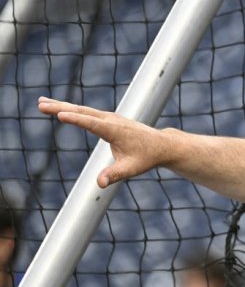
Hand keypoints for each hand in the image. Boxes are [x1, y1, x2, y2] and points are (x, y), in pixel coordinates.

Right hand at [38, 97, 169, 187]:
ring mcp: (109, 117)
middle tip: (41, 105)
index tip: (60, 114)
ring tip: (41, 102)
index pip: (92, 123)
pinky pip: (86, 112)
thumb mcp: (132, 168)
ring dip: (62, 105)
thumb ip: (115, 175)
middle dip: (61, 108)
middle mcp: (111, 120)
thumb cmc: (147, 157)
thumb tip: (100, 184)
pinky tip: (60, 108)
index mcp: (115, 130)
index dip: (76, 119)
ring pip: (82, 109)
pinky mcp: (108, 119)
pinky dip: (71, 109)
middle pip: (83, 112)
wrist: (161, 145)